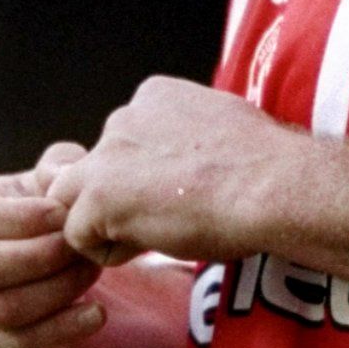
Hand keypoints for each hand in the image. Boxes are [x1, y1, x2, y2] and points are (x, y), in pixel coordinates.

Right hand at [0, 142, 108, 347]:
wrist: (54, 257)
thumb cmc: (49, 210)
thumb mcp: (52, 180)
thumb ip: (59, 166)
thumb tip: (60, 177)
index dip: (23, 219)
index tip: (66, 215)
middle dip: (41, 259)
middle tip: (82, 248)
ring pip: (4, 309)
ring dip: (57, 291)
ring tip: (93, 272)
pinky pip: (23, 344)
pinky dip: (64, 330)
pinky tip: (97, 312)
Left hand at [51, 77, 301, 265]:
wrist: (275, 185)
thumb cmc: (265, 169)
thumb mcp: (221, 133)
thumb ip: (186, 142)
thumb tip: (184, 168)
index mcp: (154, 96)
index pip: (124, 143)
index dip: (145, 178)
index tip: (183, 192)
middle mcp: (123, 118)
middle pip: (95, 168)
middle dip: (116, 198)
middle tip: (163, 218)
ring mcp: (107, 156)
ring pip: (74, 197)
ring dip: (105, 222)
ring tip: (154, 233)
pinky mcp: (100, 194)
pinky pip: (78, 234)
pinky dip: (108, 251)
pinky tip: (150, 245)